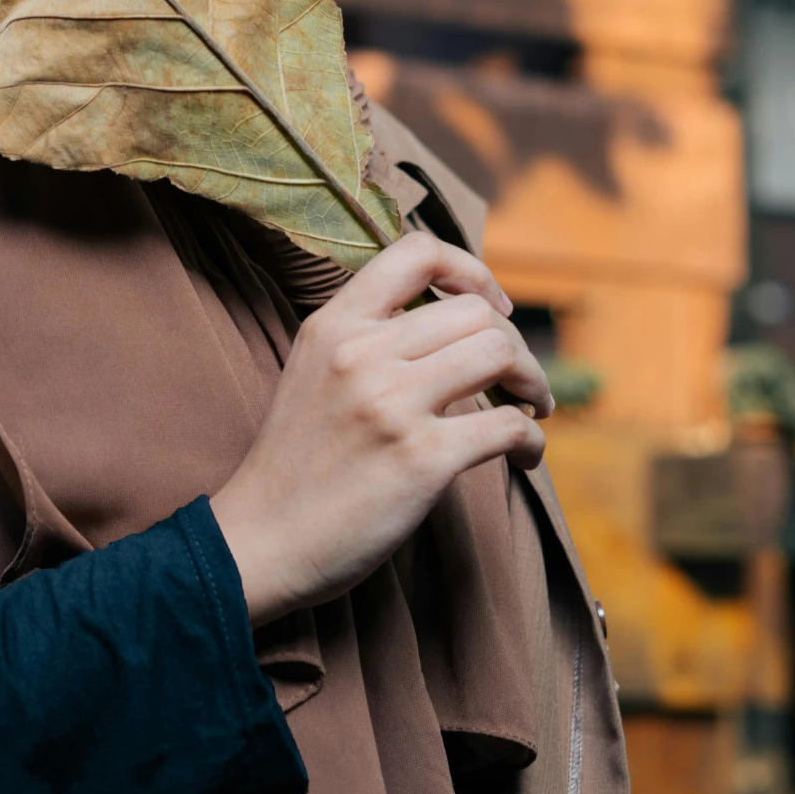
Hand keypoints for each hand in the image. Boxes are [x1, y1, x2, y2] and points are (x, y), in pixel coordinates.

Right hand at [209, 232, 551, 626]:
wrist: (261, 541)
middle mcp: (362, 352)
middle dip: (515, 344)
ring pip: (500, 354)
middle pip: (476, 312)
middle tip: (518, 379)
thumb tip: (444, 324)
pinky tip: (524, 455)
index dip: (471, 271)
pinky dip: (531, 439)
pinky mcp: (421, 458)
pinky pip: (508, 425)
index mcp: (333, 324)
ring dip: (533, 382)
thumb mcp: (310, 371)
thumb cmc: (293, 464)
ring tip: (530, 408)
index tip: (492, 307)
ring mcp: (391, 404)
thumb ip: (362, 338)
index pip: (416, 252)